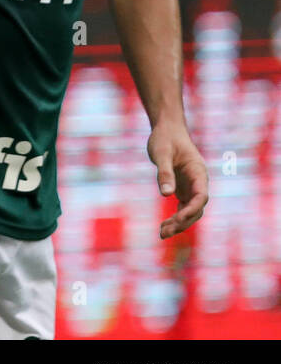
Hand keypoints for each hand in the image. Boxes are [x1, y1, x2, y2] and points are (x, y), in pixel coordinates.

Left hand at [148, 122, 207, 238]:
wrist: (167, 130)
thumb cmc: (165, 139)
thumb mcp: (162, 153)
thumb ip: (164, 173)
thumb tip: (166, 195)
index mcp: (198, 172)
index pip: (201, 197)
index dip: (191, 210)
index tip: (178, 219)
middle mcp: (198, 182)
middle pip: (196, 208)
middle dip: (183, 222)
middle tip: (164, 232)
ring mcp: (191, 187)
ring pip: (190, 211)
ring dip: (179, 223)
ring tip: (162, 233)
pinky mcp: (183, 189)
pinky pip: (183, 208)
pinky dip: (175, 218)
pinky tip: (164, 227)